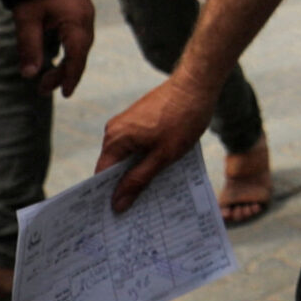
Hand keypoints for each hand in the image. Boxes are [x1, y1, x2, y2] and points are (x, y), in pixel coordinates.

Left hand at [11, 0, 94, 95]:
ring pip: (79, 47)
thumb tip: (29, 75)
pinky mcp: (79, 13)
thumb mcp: (27, 18)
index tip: (65, 94)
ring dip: (65, 64)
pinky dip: (67, 52)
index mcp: (76, 22)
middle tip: (42, 89)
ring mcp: (84, 16)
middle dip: (63, 73)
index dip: (71, 77)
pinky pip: (77, 39)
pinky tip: (54, 58)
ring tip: (45, 78)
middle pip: (79, 54)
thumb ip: (29, 47)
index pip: (77, 57)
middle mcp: (85, 21)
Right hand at [96, 73, 218, 211]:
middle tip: (134, 211)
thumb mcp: (163, 156)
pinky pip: (137, 145)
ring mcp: (127, 123)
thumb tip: (116, 204)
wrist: (197, 85)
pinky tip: (158, 170)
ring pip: (127, 156)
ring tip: (149, 194)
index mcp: (115, 139)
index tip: (115, 216)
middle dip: (124, 186)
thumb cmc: (183, 120)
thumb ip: (138, 180)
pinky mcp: (139, 119)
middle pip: (114, 166)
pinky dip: (144, 158)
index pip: (102, 175)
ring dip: (137, 172)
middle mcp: (115, 130)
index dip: (108, 195)